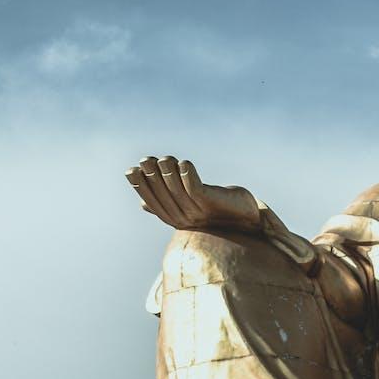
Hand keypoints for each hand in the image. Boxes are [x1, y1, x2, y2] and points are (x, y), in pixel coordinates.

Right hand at [126, 156, 262, 232]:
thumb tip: (142, 204)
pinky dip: (188, 176)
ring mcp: (199, 213)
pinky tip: (184, 163)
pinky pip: (196, 189)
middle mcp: (185, 219)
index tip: (131, 170)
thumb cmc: (216, 210)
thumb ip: (167, 203)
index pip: (153, 203)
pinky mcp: (212, 204)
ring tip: (164, 158)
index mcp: (176, 219)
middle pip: (164, 196)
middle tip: (145, 160)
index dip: (141, 187)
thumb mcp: (189, 205)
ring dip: (169, 173)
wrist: (247, 218)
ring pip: (178, 190)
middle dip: (152, 177)